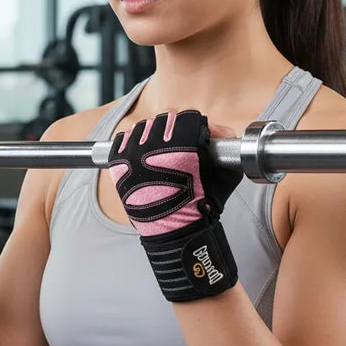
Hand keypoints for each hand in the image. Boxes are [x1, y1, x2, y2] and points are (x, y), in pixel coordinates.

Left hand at [107, 110, 241, 301]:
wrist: (175, 228)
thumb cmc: (202, 202)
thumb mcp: (226, 173)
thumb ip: (226, 143)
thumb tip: (218, 129)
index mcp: (184, 144)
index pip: (187, 117)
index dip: (192, 124)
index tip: (193, 135)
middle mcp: (157, 146)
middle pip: (164, 118)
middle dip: (172, 128)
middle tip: (176, 145)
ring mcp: (135, 153)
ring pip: (143, 126)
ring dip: (151, 134)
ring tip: (157, 151)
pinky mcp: (119, 162)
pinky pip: (122, 137)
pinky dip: (130, 141)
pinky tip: (139, 153)